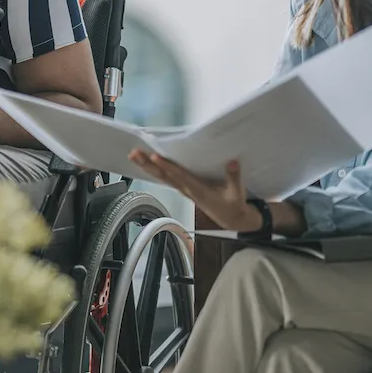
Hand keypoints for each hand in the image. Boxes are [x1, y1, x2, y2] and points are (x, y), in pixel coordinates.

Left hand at [126, 151, 262, 233]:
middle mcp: (187, 189)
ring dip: (147, 166)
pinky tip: (146, 163)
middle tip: (135, 153)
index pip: (180, 177)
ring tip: (134, 155)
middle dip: (149, 165)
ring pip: (162, 177)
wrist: (230, 218)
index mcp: (199, 190)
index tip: (155, 157)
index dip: (168, 167)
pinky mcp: (183, 188)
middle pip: (164, 176)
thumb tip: (233, 162)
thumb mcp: (237, 194)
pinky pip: (166, 178)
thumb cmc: (233, 205)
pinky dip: (155, 170)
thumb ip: (234, 178)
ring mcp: (184, 189)